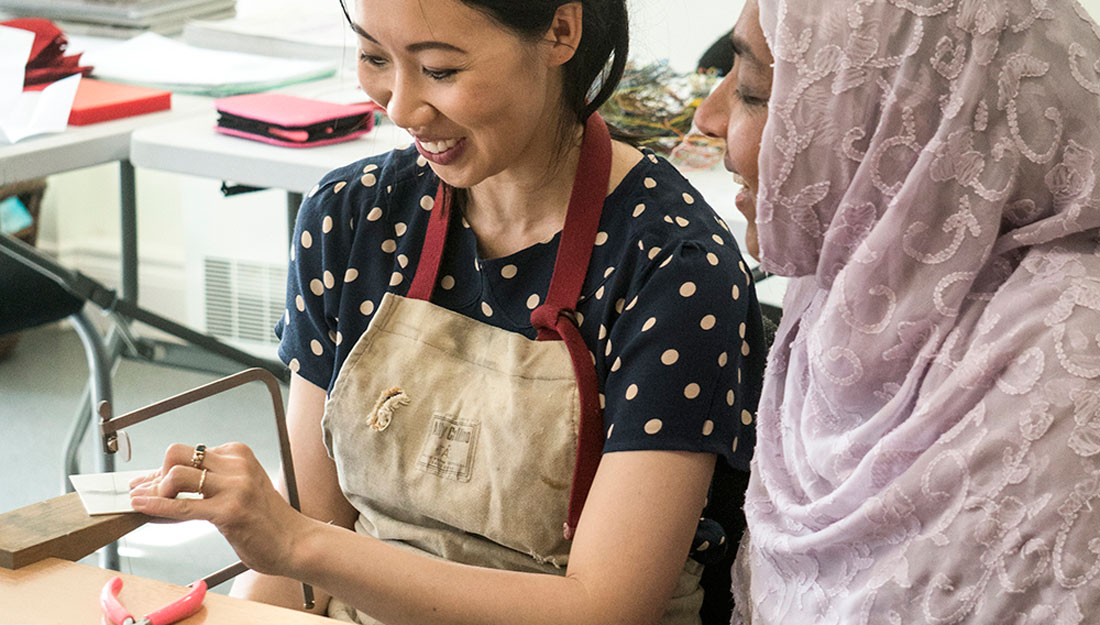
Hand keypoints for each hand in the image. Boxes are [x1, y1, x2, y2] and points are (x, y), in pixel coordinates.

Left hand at [129, 442, 313, 576]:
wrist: (294, 542)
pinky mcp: (229, 511)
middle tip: (147, 494)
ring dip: (155, 492)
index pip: (188, 452)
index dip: (161, 469)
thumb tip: (162, 484)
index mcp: (238, 454)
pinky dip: (156, 506)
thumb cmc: (265, 521)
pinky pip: (182, 506)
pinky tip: (141, 508)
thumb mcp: (238, 490)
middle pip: (177, 455)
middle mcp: (237, 464)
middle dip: (156, 475)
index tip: (145, 483)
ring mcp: (234, 486)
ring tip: (147, 504)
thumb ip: (207, 483)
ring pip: (176, 476)